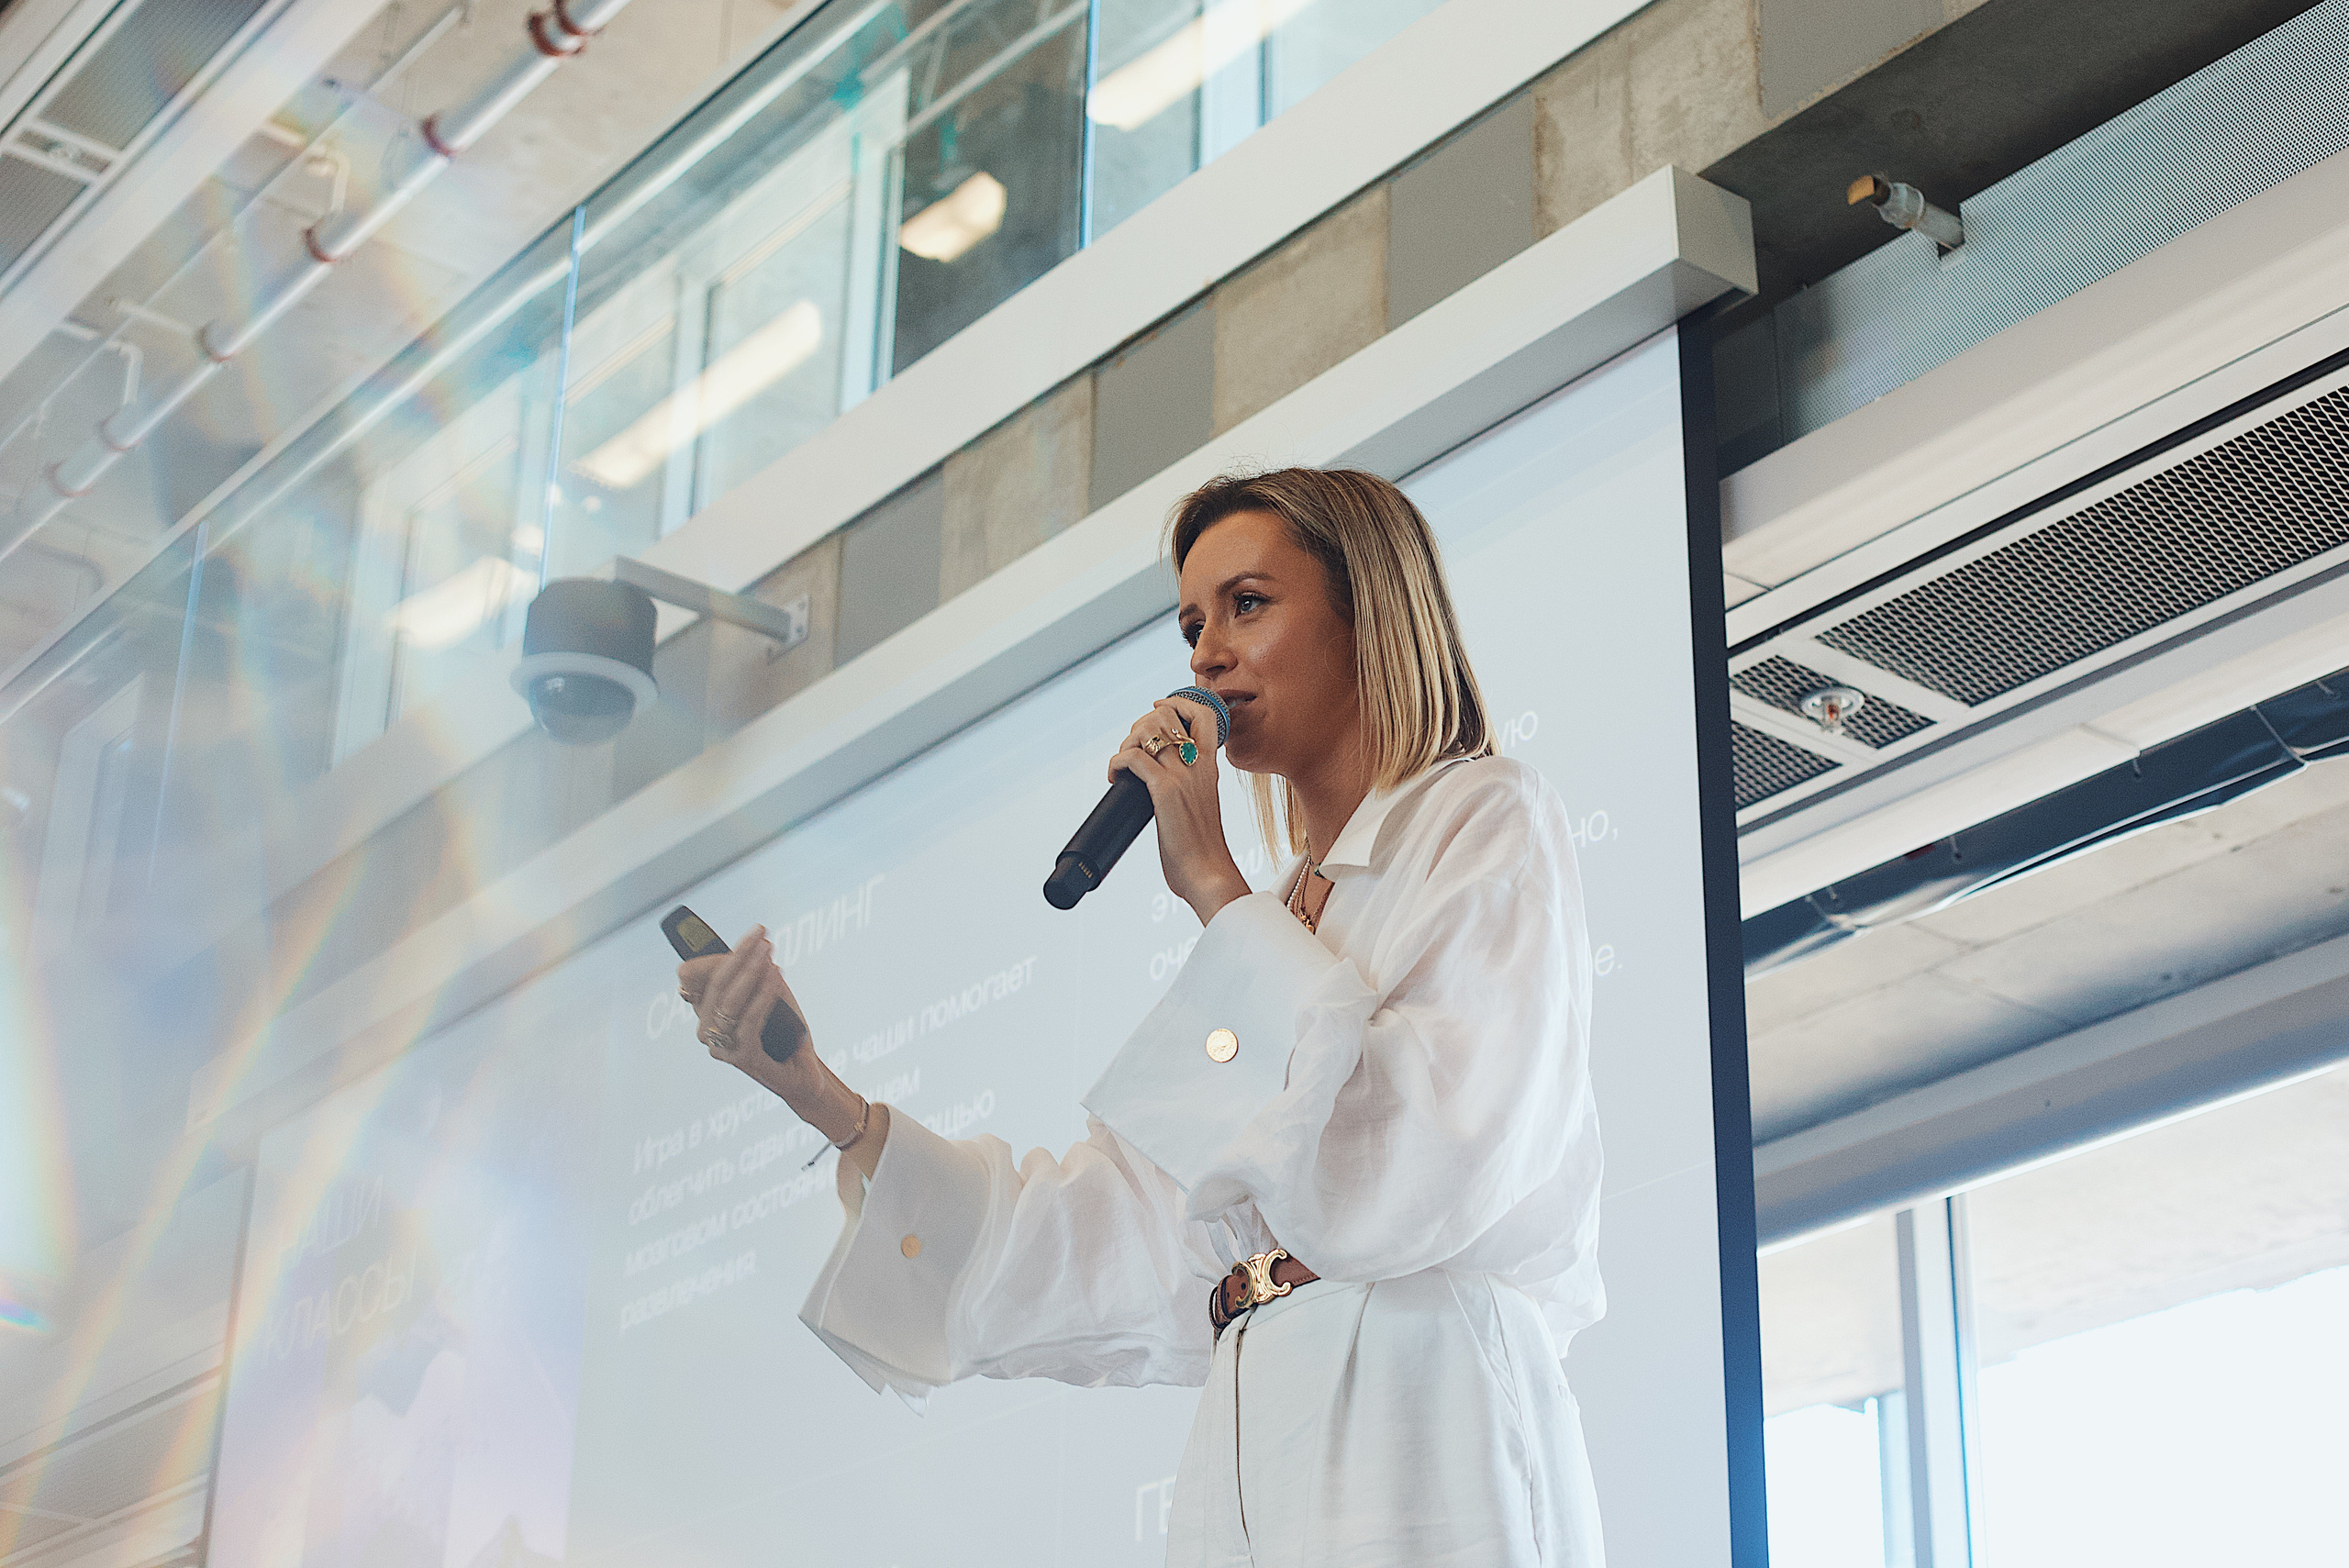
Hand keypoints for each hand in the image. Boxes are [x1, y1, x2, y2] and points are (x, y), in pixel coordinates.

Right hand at [676, 927, 812, 1091]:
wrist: (802, 1073)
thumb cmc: (784, 1033)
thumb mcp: (770, 995)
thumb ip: (759, 975)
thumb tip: (757, 949)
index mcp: (707, 1011)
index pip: (691, 977)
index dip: (713, 954)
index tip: (749, 935)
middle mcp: (707, 1030)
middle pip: (714, 984)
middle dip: (739, 955)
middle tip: (762, 936)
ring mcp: (721, 1046)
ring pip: (729, 1002)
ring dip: (750, 973)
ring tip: (769, 954)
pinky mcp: (742, 1059)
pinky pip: (749, 1021)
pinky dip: (763, 997)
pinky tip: (775, 978)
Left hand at [1109, 694, 1250, 923]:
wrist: (1209, 874)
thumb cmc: (1202, 850)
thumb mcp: (1202, 807)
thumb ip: (1189, 790)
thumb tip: (1162, 789)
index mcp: (1210, 767)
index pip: (1204, 714)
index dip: (1177, 702)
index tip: (1157, 710)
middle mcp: (1198, 766)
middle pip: (1167, 714)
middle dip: (1141, 723)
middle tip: (1132, 748)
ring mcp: (1182, 777)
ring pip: (1149, 730)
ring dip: (1126, 741)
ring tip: (1122, 764)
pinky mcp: (1164, 792)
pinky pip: (1134, 759)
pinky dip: (1117, 762)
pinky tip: (1114, 778)